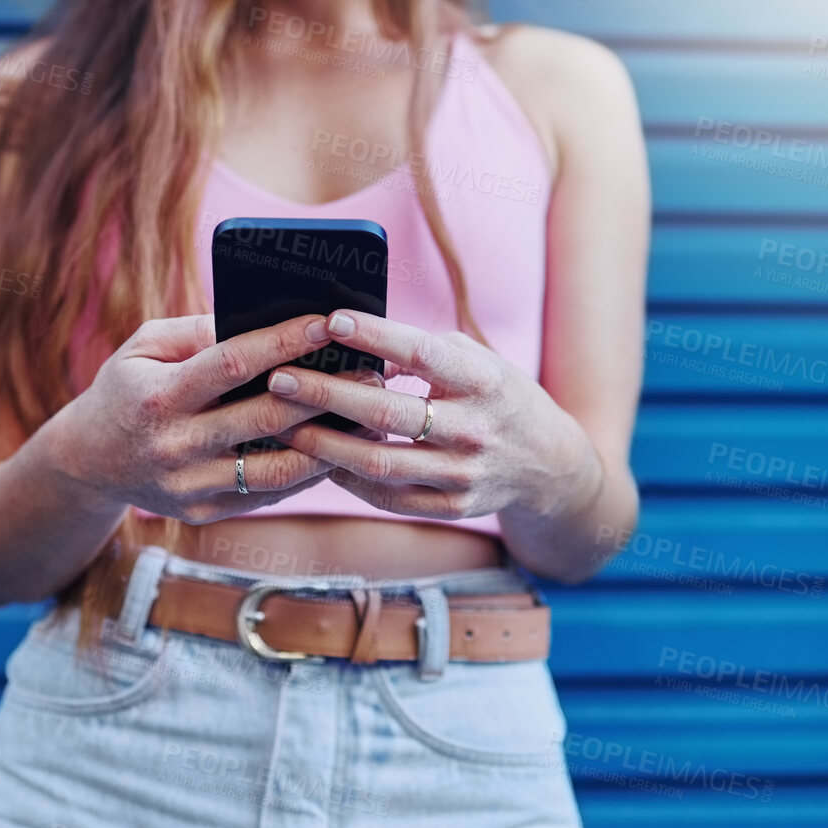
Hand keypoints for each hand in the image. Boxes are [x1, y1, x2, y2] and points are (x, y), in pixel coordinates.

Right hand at [59, 312, 361, 524]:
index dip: (284, 342)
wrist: (87, 462)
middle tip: (370, 372)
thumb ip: (197, 330)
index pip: (232, 364)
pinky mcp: (204, 512)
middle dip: (324, 393)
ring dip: (329, 443)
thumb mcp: (143, 346)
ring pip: (277, 468)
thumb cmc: (125, 388)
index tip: (327, 322)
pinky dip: (306, 472)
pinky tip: (336, 448)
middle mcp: (174, 445)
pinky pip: (268, 494)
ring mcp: (190, 486)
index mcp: (158, 396)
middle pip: (266, 419)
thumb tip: (260, 317)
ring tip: (366, 418)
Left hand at [265, 309, 574, 522]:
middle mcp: (475, 429)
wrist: (549, 464)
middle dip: (327, 395)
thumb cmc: (497, 396)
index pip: (422, 354)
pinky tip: (319, 459)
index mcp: (483, 380)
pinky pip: (388, 497)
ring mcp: (464, 474)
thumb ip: (423, 351)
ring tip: (284, 425)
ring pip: (380, 463)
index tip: (331, 320)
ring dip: (324, 445)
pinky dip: (348, 478)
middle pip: (388, 412)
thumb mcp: (476, 361)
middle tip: (278, 379)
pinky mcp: (451, 507)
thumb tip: (352, 338)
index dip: (376, 336)